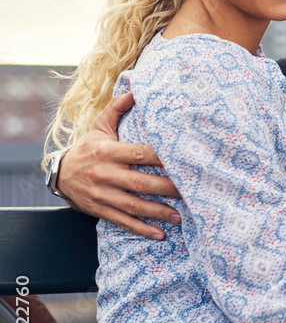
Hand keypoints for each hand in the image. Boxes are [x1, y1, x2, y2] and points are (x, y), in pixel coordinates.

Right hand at [59, 91, 181, 239]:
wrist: (58, 174)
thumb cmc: (88, 148)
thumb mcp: (99, 127)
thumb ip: (117, 108)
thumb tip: (135, 88)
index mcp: (108, 151)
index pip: (139, 153)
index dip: (161, 157)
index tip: (183, 160)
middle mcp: (105, 174)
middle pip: (140, 182)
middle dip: (167, 189)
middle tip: (190, 192)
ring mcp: (102, 194)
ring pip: (133, 205)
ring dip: (158, 212)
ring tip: (180, 216)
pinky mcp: (99, 209)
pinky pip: (122, 221)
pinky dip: (141, 229)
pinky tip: (159, 234)